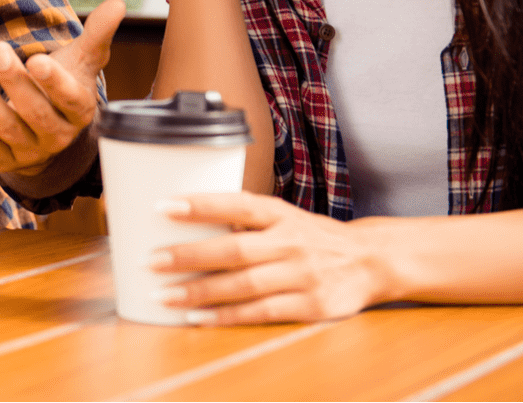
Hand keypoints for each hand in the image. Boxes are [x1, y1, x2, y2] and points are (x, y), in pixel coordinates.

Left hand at [0, 0, 125, 179]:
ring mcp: (32, 151)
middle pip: (36, 112)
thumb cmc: (64, 84)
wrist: (46, 130)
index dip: (54, 82)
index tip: (36, 59)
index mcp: (80, 109)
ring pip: (11, 131)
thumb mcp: (80, 61)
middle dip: (14, 82)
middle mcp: (59, 135)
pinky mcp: (7, 161)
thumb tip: (118, 3)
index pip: (71, 98)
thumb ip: (96, 35)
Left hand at [152, 192, 397, 323]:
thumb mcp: (284, 217)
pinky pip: (261, 313)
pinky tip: (197, 317)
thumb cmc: (312, 236)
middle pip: (233, 250)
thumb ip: (244, 219)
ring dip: (200, 292)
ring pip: (243, 285)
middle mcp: (291, 242)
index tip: (162, 206)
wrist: (371, 260)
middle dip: (188, 256)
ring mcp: (302, 275)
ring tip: (163, 295)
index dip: (200, 205)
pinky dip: (226, 316)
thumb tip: (184, 217)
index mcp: (280, 213)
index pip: (236, 205)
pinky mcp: (310, 306)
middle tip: (151, 260)